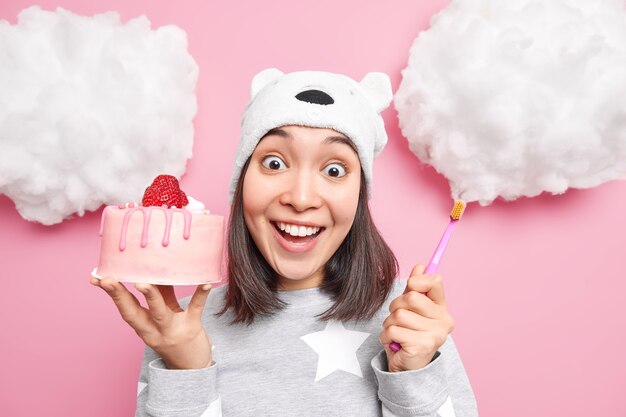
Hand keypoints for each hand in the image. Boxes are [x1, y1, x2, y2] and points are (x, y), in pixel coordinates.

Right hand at [90, 277, 212, 369]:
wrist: (194, 366)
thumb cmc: (176, 335)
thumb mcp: (163, 317)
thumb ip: (160, 294)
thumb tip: (156, 268)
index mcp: (144, 327)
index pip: (124, 309)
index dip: (111, 294)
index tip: (97, 279)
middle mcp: (154, 330)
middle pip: (133, 313)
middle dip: (119, 296)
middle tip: (108, 280)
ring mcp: (173, 329)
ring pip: (159, 312)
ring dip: (150, 297)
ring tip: (143, 283)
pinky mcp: (193, 327)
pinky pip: (195, 308)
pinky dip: (200, 294)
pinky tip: (206, 283)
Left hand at [379, 264, 454, 371]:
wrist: (407, 367)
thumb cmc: (408, 334)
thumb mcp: (411, 308)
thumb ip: (415, 288)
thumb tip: (420, 266)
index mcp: (442, 308)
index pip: (435, 281)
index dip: (417, 281)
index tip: (409, 288)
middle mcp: (444, 321)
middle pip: (411, 297)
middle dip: (395, 306)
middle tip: (397, 319)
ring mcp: (435, 334)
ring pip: (399, 314)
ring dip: (389, 323)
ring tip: (396, 333)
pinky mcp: (422, 346)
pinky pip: (393, 330)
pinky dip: (386, 336)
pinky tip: (395, 344)